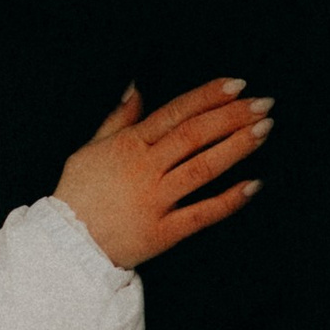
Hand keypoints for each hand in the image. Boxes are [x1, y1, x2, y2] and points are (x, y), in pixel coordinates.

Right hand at [56, 80, 271, 269]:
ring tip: (264, 130)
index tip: (237, 85)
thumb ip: (119, 119)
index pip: (176, 113)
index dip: (209, 97)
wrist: (65, 245)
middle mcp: (145, 169)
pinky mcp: (163, 232)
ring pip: (202, 168)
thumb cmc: (77, 194)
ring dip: (236, 147)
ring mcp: (156, 201)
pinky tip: (253, 185)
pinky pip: (201, 214)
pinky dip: (229, 200)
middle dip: (232, 117)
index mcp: (129, 145)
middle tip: (263, 104)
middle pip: (195, 136)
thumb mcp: (90, 148)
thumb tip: (136, 88)